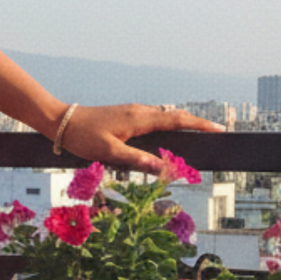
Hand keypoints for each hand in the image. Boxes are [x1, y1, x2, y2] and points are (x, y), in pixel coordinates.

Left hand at [61, 104, 224, 174]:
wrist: (61, 121)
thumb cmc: (83, 137)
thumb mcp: (109, 152)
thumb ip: (137, 160)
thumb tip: (164, 168)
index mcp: (139, 119)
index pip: (177, 120)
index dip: (199, 125)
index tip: (219, 129)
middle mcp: (139, 112)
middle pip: (175, 116)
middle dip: (195, 124)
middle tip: (215, 134)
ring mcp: (132, 112)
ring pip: (163, 116)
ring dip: (181, 123)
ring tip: (198, 134)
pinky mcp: (125, 115)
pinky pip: (153, 119)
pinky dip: (166, 124)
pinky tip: (167, 134)